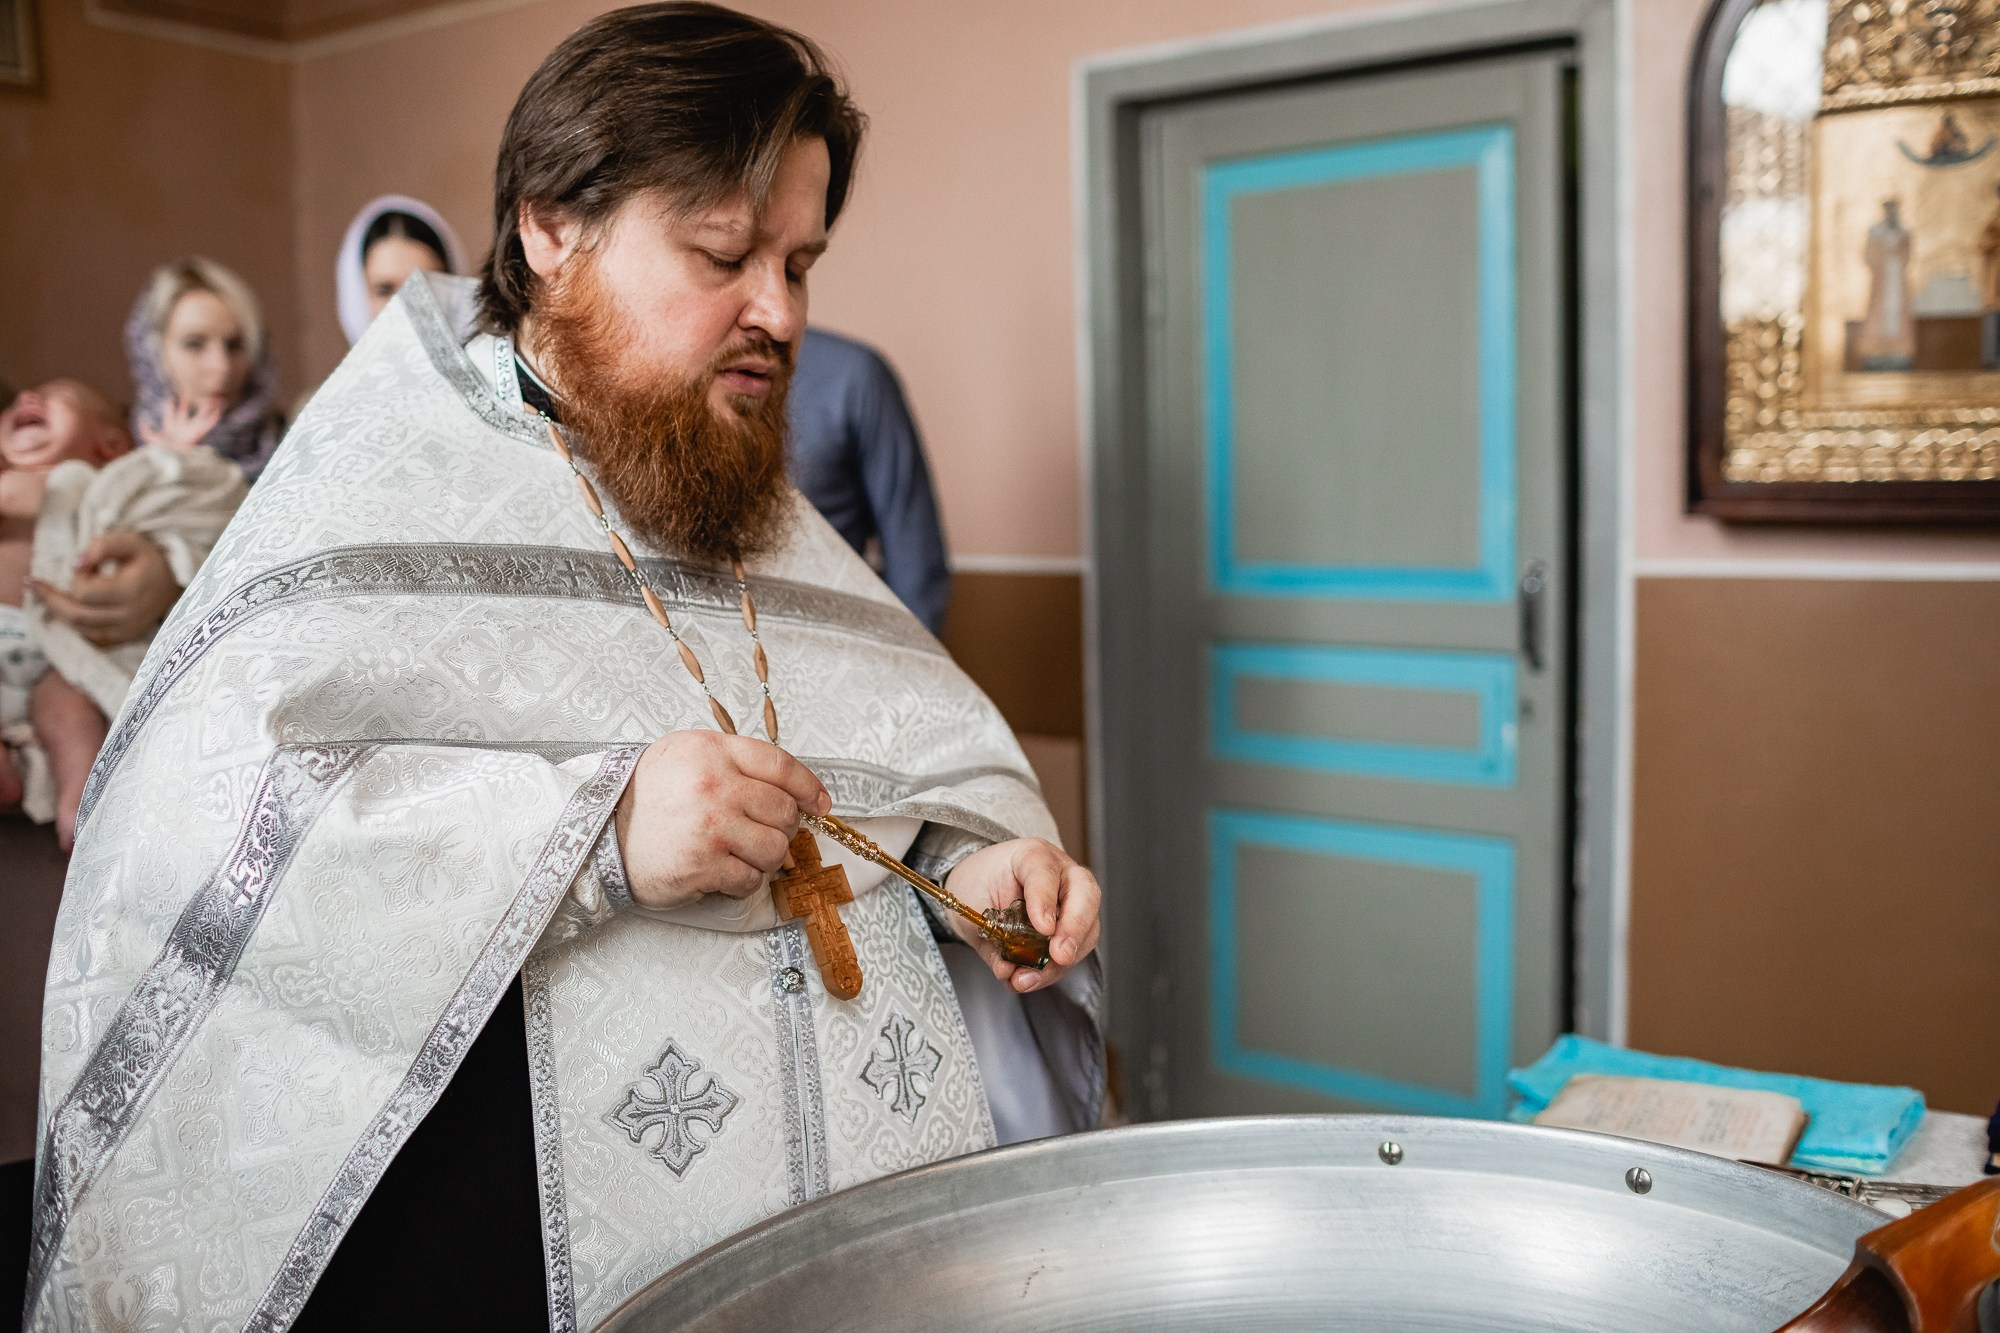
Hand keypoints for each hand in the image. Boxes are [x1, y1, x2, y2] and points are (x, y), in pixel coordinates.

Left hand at [29, 531, 180, 647]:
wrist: (176, 583)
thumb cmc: (150, 559)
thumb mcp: (131, 542)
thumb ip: (102, 546)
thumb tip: (74, 564)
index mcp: (131, 592)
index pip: (85, 593)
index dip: (77, 577)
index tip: (85, 565)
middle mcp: (129, 617)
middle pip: (76, 615)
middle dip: (53, 599)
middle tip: (34, 584)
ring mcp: (127, 631)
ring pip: (80, 629)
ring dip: (60, 611)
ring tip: (47, 594)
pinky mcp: (124, 638)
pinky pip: (90, 637)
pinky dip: (74, 624)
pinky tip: (66, 609)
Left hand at [137, 395, 223, 452]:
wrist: (175, 455)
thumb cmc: (163, 449)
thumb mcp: (151, 438)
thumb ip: (146, 430)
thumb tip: (143, 419)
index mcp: (171, 428)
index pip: (170, 414)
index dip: (169, 406)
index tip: (169, 398)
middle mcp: (182, 427)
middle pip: (184, 413)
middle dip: (184, 404)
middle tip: (185, 395)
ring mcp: (192, 429)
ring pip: (200, 416)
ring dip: (204, 408)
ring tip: (207, 398)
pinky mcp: (201, 431)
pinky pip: (211, 422)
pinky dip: (215, 415)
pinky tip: (219, 408)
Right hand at [615, 731, 831, 910]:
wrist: (600, 834)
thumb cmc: (646, 796)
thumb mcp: (684, 756)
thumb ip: (733, 761)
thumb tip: (788, 786)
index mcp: (712, 751)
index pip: (781, 765)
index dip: (808, 787)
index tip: (819, 803)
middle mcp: (715, 785)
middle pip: (784, 812)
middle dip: (781, 827)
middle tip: (759, 832)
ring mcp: (711, 826)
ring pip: (775, 849)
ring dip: (764, 858)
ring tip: (739, 854)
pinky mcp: (704, 865)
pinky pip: (751, 879)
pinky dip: (742, 881)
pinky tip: (720, 871)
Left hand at [942, 839, 1100, 993]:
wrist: (977, 890)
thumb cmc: (977, 886)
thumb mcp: (973, 904)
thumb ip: (992, 937)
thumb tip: (1008, 969)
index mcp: (1032, 855)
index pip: (1044, 870)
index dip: (1045, 899)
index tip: (1043, 927)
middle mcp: (1060, 874)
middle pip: (1086, 893)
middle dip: (1075, 928)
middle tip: (1059, 955)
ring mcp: (1071, 901)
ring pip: (1087, 929)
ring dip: (1061, 962)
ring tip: (1028, 978)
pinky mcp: (1071, 929)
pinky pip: (1073, 952)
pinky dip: (1052, 971)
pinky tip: (1029, 980)